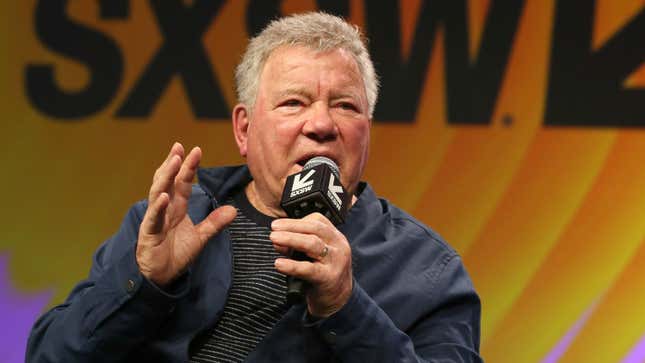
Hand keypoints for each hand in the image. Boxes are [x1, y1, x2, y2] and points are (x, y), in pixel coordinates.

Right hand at [136, 143, 236, 285]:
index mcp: (176, 207)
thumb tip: (233, 210)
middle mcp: (165, 209)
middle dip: (173, 164)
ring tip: (173, 161)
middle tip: (179, 147)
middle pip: (168, 181)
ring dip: (165, 177)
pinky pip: (153, 218)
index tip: (196, 149)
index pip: (183, 182)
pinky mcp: (149, 233)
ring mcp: (155, 219)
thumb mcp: (201, 237)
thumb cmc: (176, 254)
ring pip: (158, 193)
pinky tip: (165, 197)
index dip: (189, 166)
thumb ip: (215, 223)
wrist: (162, 277)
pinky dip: (158, 207)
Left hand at [270, 213, 352, 317]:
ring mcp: (335, 261)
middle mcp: (338, 246)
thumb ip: (296, 247)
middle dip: (292, 226)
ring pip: (312, 244)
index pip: (317, 221)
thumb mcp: (313, 256)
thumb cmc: (323, 273)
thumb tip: (277, 240)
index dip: (296, 221)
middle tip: (273, 228)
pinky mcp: (328, 278)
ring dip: (290, 239)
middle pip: (315, 228)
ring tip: (274, 239)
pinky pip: (308, 269)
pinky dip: (292, 266)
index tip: (279, 226)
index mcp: (335, 237)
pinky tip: (279, 264)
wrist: (338, 299)